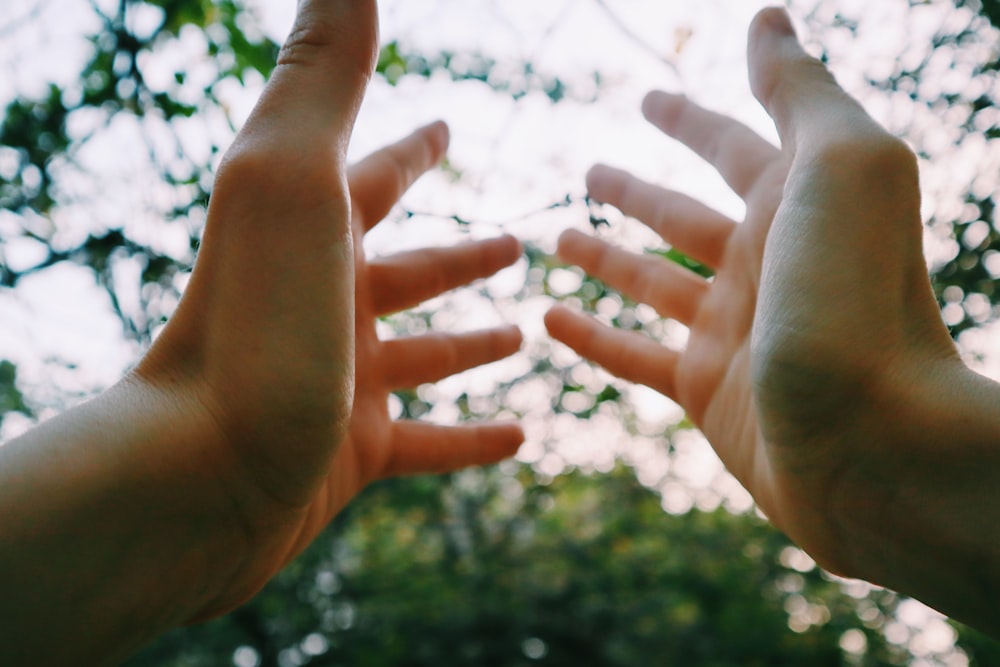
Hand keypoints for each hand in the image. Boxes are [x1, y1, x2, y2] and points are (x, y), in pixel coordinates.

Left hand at [182, 120, 524, 620]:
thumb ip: (325, 77)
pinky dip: (474, 441)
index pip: (372, 176)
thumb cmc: (253, 325)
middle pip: (408, 270)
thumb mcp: (293, 181)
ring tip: (528, 332)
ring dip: (473, 343)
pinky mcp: (352, 456)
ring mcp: (341, 382)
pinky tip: (524, 439)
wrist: (195, 478)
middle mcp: (325, 303)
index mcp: (312, 234)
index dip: (413, 150)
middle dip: (462, 255)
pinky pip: (428, 445)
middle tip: (518, 243)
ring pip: (424, 357)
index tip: (447, 128)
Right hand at [546, 7, 999, 630]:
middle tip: (588, 171)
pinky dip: (590, 337)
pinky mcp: (705, 391)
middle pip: (684, 215)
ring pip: (650, 283)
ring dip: (603, 260)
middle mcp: (764, 264)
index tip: (646, 97)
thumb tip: (766, 19)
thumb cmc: (859, 297)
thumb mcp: (841, 164)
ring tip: (554, 240)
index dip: (690, 119)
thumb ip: (800, 91)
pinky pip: (633, 356)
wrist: (876, 443)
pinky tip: (548, 320)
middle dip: (636, 191)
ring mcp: (732, 330)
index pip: (733, 145)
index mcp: (798, 204)